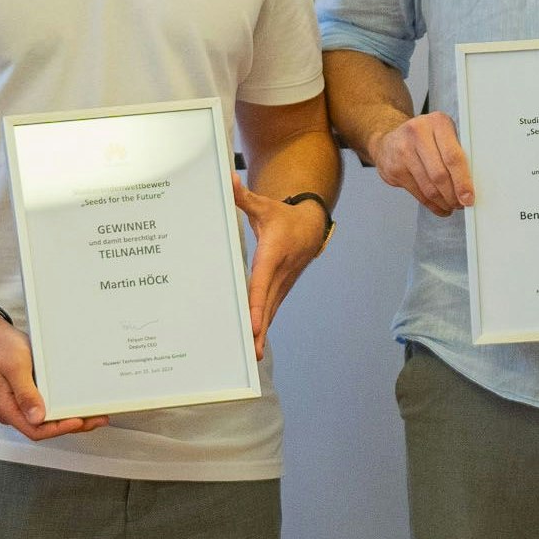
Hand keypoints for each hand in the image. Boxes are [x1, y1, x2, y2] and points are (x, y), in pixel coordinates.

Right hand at [0, 312, 107, 440]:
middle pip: (45, 428)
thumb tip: (36, 418)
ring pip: (48, 420)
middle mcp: (14, 411)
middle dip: (71, 426)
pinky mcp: (30, 398)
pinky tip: (80, 406)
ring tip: (95, 415)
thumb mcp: (15, 367)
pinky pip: (48, 409)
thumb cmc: (1, 349)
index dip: (58, 429)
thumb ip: (25, 393)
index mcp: (6, 408)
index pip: (34, 430)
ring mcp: (22, 405)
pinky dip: (65, 409)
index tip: (78, 421)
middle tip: (97, 418)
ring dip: (71, 419)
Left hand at [232, 184, 329, 357]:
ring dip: (262, 334)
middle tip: (251, 353)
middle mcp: (280, 274)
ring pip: (271, 311)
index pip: (262, 283)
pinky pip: (271, 310)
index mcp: (274, 255)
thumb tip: (228, 180)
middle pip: (268, 305)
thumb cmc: (283, 216)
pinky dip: (264, 327)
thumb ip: (243, 196)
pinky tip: (254, 344)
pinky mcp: (281, 289)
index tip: (253, 324)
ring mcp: (283, 284)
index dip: (258, 305)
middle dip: (259, 330)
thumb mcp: (263, 204)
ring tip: (251, 358)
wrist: (311, 226)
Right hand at [368, 112, 474, 216]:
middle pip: (440, 174)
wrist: (390, 140)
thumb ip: (457, 151)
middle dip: (453, 195)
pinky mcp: (393, 168)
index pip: (453, 157)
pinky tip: (438, 206)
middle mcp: (417, 133)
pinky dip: (431, 204)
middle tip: (461, 204)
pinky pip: (417, 193)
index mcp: (437, 122)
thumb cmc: (424, 138)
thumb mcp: (443, 133)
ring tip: (451, 206)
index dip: (463, 181)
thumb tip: (472, 183)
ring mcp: (402, 151)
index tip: (469, 197)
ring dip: (443, 202)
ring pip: (428, 187)